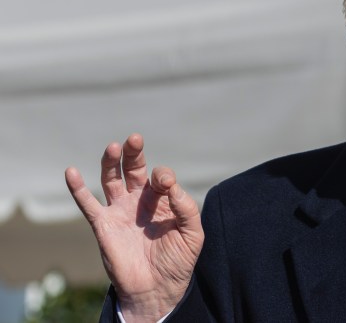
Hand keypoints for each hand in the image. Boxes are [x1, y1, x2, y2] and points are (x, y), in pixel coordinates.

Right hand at [65, 134, 203, 321]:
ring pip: (111, 179)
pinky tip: (71, 172)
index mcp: (163, 200)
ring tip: (114, 147)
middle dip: (134, 153)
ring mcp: (120, 211)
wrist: (157, 289)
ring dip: (111, 162)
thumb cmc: (178, 261)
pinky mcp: (103, 225)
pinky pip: (87, 204)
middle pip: (134, 169)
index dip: (163, 176)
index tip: (166, 184)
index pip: (160, 177)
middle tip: (135, 138)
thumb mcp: (193, 234)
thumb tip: (171, 184)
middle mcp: (140, 201)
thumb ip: (186, 208)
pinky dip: (77, 188)